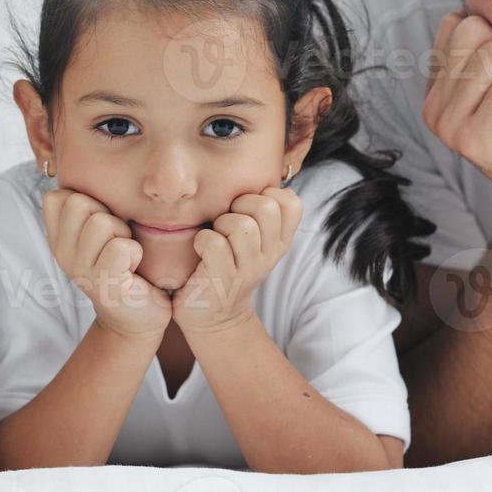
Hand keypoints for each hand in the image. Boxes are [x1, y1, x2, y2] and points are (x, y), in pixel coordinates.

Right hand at [41, 188, 170, 339]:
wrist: (138, 314)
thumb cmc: (122, 263)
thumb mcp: (97, 232)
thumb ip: (85, 205)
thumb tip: (83, 163)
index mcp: (57, 238)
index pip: (58, 196)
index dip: (86, 201)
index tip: (99, 226)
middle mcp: (62, 254)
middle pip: (79, 203)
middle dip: (106, 215)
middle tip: (115, 241)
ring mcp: (80, 272)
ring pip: (102, 222)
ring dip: (123, 235)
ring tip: (124, 256)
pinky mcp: (104, 286)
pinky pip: (121, 248)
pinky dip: (135, 254)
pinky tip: (133, 270)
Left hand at [173, 188, 301, 334]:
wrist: (213, 315)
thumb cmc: (226, 266)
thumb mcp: (252, 241)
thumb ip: (258, 213)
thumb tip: (260, 175)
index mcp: (279, 241)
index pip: (291, 201)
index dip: (266, 194)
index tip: (247, 208)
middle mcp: (270, 254)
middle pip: (266, 207)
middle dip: (240, 205)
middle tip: (227, 221)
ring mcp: (248, 268)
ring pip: (242, 225)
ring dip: (221, 224)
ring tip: (215, 236)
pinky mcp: (223, 279)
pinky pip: (214, 243)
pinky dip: (202, 240)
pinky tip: (200, 250)